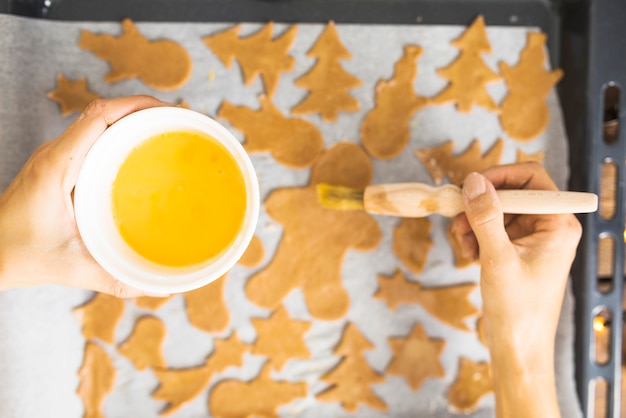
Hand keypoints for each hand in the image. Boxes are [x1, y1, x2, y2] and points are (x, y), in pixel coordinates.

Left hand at [0, 96, 170, 297]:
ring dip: (129, 119)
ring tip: (163, 130)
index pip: (98, 116)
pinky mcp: (57, 165)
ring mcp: (54, 157)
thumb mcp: (72, 269)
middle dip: (141, 109)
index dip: (135, 105)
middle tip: (176, 121)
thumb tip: (160, 287)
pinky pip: (90, 138)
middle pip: (101, 111)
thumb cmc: (19, 256)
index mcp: (58, 166)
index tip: (168, 110)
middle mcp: (55, 154)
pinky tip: (137, 151)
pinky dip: (116, 134)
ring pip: (95, 121)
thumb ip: (116, 280)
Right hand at [450, 162, 581, 417]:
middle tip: (458, 222)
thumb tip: (473, 181)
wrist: (518, 346)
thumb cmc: (517, 309)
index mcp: (557, 224)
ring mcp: (533, 239)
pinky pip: (493, 228)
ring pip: (497, 211)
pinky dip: (476, 236)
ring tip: (463, 245)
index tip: (469, 186)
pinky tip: (470, 255)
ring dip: (473, 222)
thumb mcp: (497, 259)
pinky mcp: (518, 250)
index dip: (499, 176)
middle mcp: (548, 226)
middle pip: (510, 193)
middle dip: (480, 205)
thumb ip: (486, 217)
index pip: (531, 178)